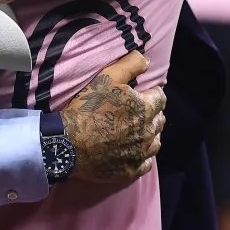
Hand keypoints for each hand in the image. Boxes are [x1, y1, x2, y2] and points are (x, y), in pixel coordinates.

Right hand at [62, 52, 165, 183]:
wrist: (69, 144)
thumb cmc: (87, 108)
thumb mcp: (107, 77)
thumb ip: (131, 65)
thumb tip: (148, 59)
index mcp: (145, 108)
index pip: (160, 98)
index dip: (152, 92)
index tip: (144, 92)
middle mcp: (148, 132)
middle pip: (159, 120)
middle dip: (152, 112)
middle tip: (137, 109)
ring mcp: (141, 154)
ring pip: (155, 142)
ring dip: (150, 134)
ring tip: (137, 129)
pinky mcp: (131, 170)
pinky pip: (146, 163)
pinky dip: (143, 155)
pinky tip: (133, 150)